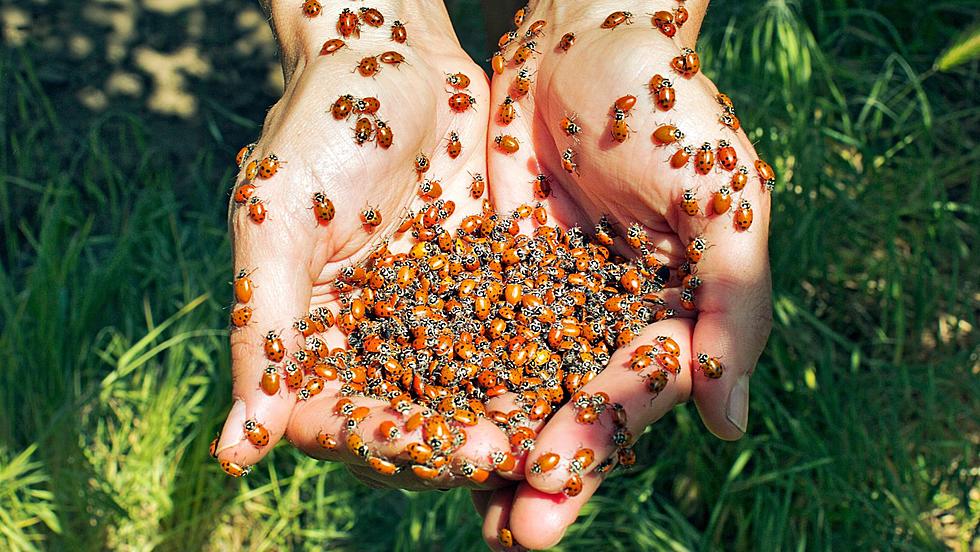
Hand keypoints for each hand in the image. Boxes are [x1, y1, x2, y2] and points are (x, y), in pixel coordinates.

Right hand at [214, 0, 516, 490]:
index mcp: (309, 338)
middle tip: (512, 455)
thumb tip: (231, 454)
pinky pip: (515, 339)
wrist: (398, 58)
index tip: (431, 449)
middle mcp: (371, 341)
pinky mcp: (487, 288)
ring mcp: (433, 319)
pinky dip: (542, 365)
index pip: (337, 420)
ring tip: (552, 434)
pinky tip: (578, 379)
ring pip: (468, 394)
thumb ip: (265, 328)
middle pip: (411, 421)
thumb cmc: (319, 125)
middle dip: (458, 444)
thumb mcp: (278, 220)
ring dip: (507, 420)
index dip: (382, 442)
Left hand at [481, 1, 771, 546]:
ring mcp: (551, 306)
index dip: (601, 438)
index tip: (555, 480)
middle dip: (550, 472)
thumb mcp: (720, 197)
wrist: (584, 38)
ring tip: (473, 515)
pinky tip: (424, 430)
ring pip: (524, 392)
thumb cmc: (668, 107)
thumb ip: (734, 303)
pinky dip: (454, 388)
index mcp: (675, 315)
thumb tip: (729, 424)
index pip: (638, 392)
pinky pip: (473, 342)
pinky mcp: (495, 279)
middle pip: (580, 411)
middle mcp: (611, 323)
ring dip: (499, 453)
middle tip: (517, 534)